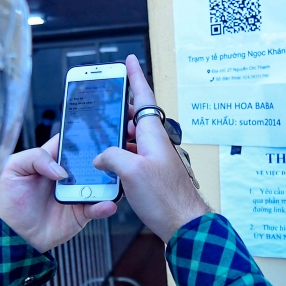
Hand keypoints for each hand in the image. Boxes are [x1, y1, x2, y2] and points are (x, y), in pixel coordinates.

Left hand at [0, 134, 116, 253]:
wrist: (16, 235)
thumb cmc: (11, 201)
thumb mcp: (12, 170)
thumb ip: (34, 158)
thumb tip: (61, 170)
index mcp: (50, 160)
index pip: (68, 142)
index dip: (80, 135)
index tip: (92, 132)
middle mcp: (66, 175)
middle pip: (89, 160)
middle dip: (100, 157)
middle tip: (109, 156)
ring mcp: (75, 193)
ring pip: (98, 182)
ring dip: (106, 180)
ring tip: (112, 180)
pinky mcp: (81, 212)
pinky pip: (97, 207)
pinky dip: (104, 206)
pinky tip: (106, 203)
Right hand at [94, 55, 211, 242]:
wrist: (184, 224)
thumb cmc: (165, 199)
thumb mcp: (132, 173)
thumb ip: (112, 157)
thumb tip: (101, 157)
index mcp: (153, 135)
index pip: (143, 97)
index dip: (135, 77)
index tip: (129, 61)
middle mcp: (156, 143)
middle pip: (137, 115)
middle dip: (119, 107)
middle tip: (104, 102)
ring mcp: (155, 158)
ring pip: (134, 137)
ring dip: (118, 134)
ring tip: (100, 135)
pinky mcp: (153, 173)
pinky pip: (134, 155)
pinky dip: (120, 154)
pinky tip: (109, 164)